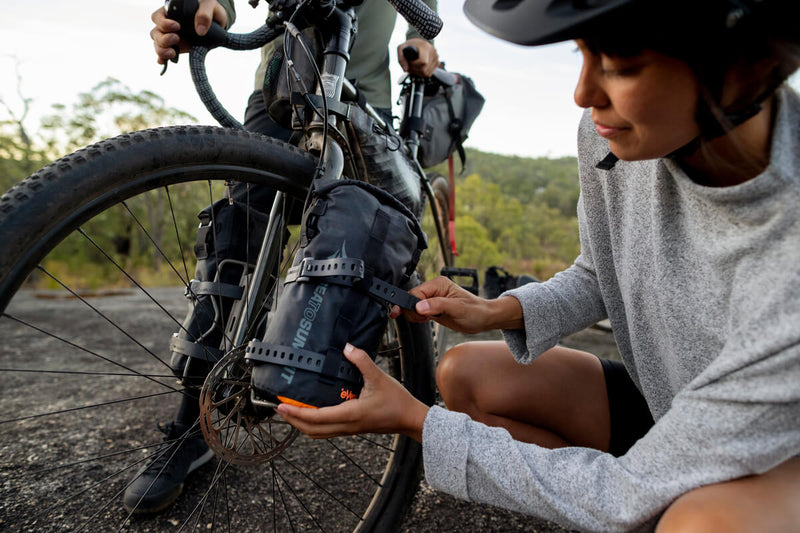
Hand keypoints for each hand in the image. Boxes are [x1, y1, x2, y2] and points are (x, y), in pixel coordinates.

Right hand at [150, 0, 227, 64]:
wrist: (217, 23)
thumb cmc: (210, 10)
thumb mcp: (209, 6)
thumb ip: (204, 14)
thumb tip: (200, 30)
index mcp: (171, 11)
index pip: (158, 17)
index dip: (163, 23)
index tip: (177, 26)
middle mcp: (168, 24)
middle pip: (155, 32)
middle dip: (163, 38)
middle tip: (176, 38)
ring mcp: (170, 37)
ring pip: (158, 44)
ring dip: (162, 50)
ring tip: (172, 52)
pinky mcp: (176, 47)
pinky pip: (164, 54)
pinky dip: (162, 58)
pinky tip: (163, 62)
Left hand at [276, 344, 428, 441]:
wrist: (410, 419)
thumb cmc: (397, 402)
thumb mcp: (379, 377)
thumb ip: (362, 361)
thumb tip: (347, 347)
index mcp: (350, 414)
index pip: (316, 417)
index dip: (296, 413)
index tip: (282, 405)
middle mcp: (346, 425)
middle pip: (312, 430)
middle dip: (293, 421)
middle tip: (279, 408)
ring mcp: (349, 429)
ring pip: (318, 433)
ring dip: (302, 425)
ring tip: (291, 412)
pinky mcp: (352, 428)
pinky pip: (327, 431)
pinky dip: (314, 425)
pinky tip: (312, 413)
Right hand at [389, 276, 523, 333]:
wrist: (484, 319)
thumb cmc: (475, 311)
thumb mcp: (456, 308)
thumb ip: (437, 306)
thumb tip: (419, 306)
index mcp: (438, 284)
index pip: (415, 293)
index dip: (410, 304)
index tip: (407, 314)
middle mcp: (433, 289)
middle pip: (411, 299)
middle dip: (412, 311)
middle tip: (424, 318)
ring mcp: (432, 299)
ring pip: (412, 307)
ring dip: (415, 315)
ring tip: (429, 319)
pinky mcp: (433, 308)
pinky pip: (418, 312)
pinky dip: (419, 318)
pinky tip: (428, 320)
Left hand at [397, 38, 439, 77]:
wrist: (417, 43)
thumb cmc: (408, 46)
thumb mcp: (401, 48)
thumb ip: (401, 59)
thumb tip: (406, 70)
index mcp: (425, 46)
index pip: (423, 62)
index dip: (414, 65)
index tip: (408, 62)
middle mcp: (433, 52)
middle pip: (424, 69)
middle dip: (414, 70)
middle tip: (409, 65)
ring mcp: (436, 57)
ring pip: (426, 73)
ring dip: (417, 72)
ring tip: (413, 66)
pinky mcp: (437, 62)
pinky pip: (428, 74)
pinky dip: (421, 73)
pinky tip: (418, 67)